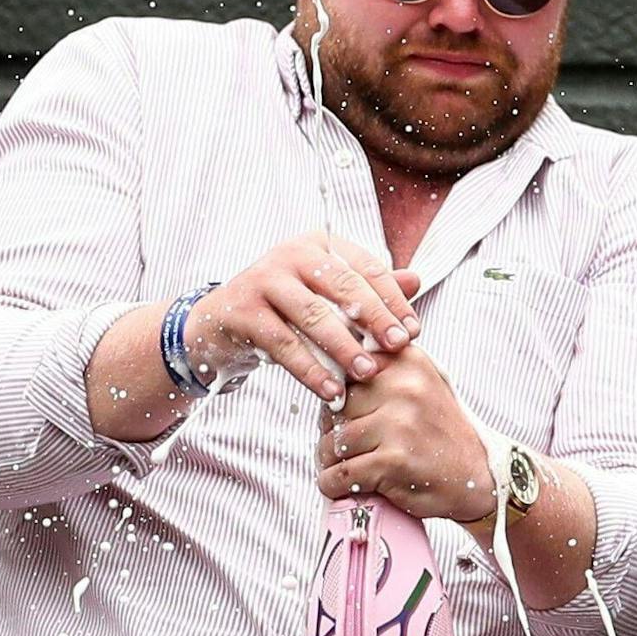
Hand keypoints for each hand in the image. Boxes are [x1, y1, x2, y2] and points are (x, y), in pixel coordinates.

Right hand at [185, 233, 419, 401]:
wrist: (220, 324)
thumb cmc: (286, 309)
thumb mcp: (327, 296)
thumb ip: (370, 288)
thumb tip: (416, 279)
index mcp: (318, 245)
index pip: (365, 267)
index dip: (393, 299)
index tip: (413, 331)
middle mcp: (290, 254)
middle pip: (343, 286)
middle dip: (374, 318)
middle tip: (397, 347)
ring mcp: (263, 280)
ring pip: (313, 316)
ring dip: (344, 347)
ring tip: (367, 373)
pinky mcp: (242, 311)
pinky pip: (284, 344)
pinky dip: (310, 370)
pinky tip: (331, 390)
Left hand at [314, 344, 496, 521]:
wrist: (480, 477)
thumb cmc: (443, 435)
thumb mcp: (423, 384)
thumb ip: (386, 371)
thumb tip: (332, 374)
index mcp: (409, 362)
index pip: (348, 370)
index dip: (339, 397)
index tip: (346, 414)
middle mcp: (404, 388)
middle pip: (337, 407)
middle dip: (332, 430)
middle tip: (342, 447)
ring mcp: (398, 424)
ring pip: (334, 442)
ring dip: (330, 460)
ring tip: (344, 466)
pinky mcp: (391, 461)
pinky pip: (340, 474)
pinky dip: (333, 484)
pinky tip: (342, 486)